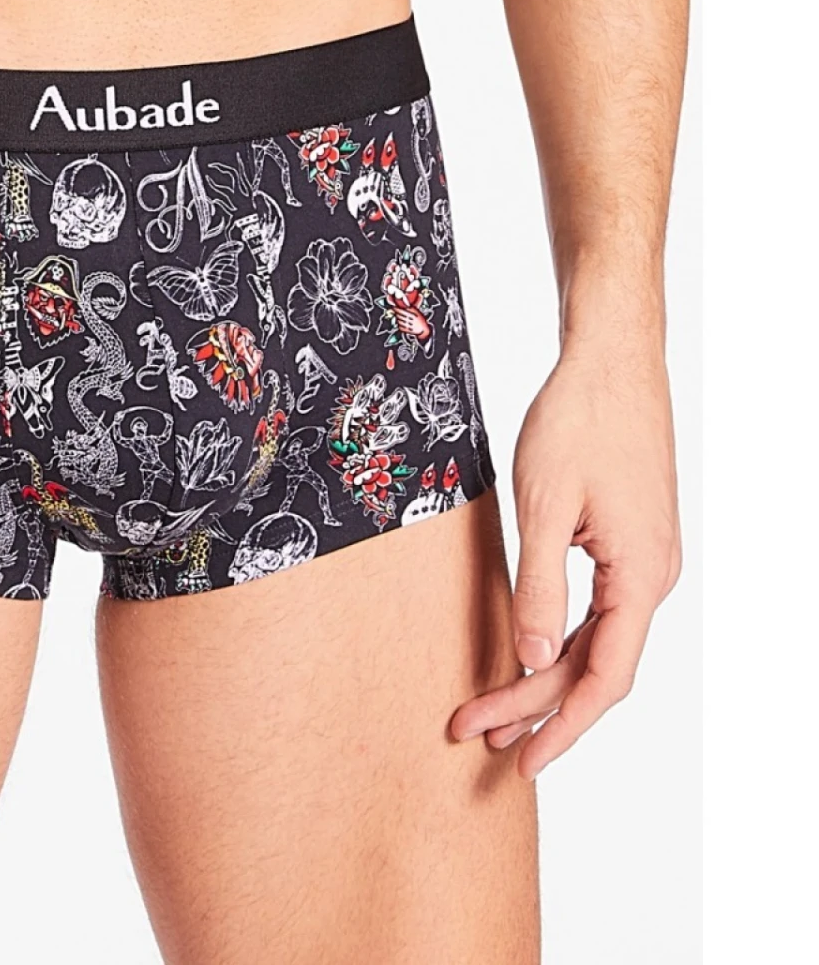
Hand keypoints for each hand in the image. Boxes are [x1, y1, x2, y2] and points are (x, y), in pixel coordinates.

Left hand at [450, 338, 680, 777]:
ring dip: (543, 674)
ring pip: (595, 640)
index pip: (604, 678)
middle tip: (472, 731)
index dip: (561, 725)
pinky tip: (526, 653)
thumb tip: (533, 658)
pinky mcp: (626, 541)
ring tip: (491, 709)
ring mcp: (642, 560)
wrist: (610, 362)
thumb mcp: (544, 507)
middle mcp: (650, 577)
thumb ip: (539, 588)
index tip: (520, 760)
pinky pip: (597, 609)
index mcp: (639, 577)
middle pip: (594, 665)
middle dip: (532, 703)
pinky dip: (559, 637)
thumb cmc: (578, 422)